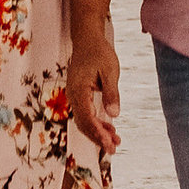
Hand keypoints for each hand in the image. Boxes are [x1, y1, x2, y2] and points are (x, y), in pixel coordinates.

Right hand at [65, 23, 121, 151]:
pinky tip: (108, 128)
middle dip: (98, 138)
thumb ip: (111, 93)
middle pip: (83, 124)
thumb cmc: (99, 52)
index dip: (98, 134)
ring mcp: (74, 96)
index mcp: (79, 90)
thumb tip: (114, 115)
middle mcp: (73, 95)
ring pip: (84, 121)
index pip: (87, 118)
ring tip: (115, 141)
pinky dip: (96, 123)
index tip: (109, 144)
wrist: (87, 39)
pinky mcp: (79, 95)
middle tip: (113, 149)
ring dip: (98, 132)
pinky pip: (85, 114)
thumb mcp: (110, 71)